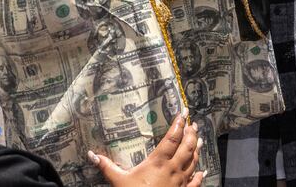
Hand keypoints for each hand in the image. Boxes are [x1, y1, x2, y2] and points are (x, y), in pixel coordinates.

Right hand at [89, 110, 204, 186]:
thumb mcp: (119, 181)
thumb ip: (107, 167)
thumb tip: (92, 155)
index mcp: (158, 162)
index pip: (172, 139)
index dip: (178, 125)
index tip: (183, 114)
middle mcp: (172, 169)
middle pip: (186, 147)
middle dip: (190, 134)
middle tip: (192, 124)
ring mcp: (180, 182)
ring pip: (193, 162)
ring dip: (196, 150)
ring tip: (199, 139)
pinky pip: (195, 183)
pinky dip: (199, 176)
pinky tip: (203, 171)